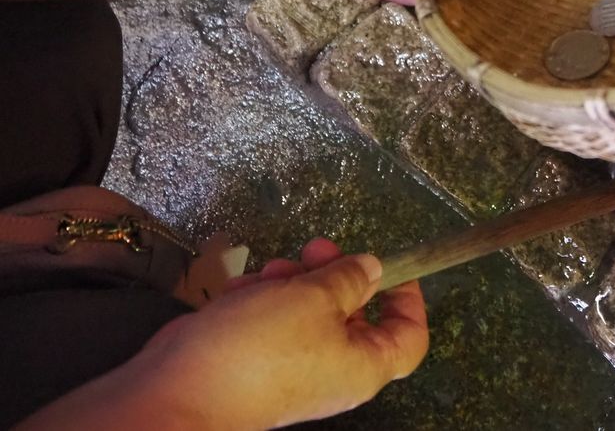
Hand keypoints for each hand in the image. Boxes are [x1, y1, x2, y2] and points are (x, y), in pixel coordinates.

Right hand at [154, 239, 426, 427]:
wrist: (179, 390)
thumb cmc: (261, 346)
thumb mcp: (316, 298)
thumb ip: (350, 278)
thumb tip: (374, 270)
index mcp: (363, 366)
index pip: (409, 339)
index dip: (409, 301)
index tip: (393, 265)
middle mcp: (333, 370)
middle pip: (353, 312)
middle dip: (334, 274)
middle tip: (315, 248)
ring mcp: (292, 365)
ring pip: (307, 309)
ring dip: (291, 282)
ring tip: (269, 274)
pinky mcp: (255, 357)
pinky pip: (270, 319)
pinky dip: (258, 299)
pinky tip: (241, 291)